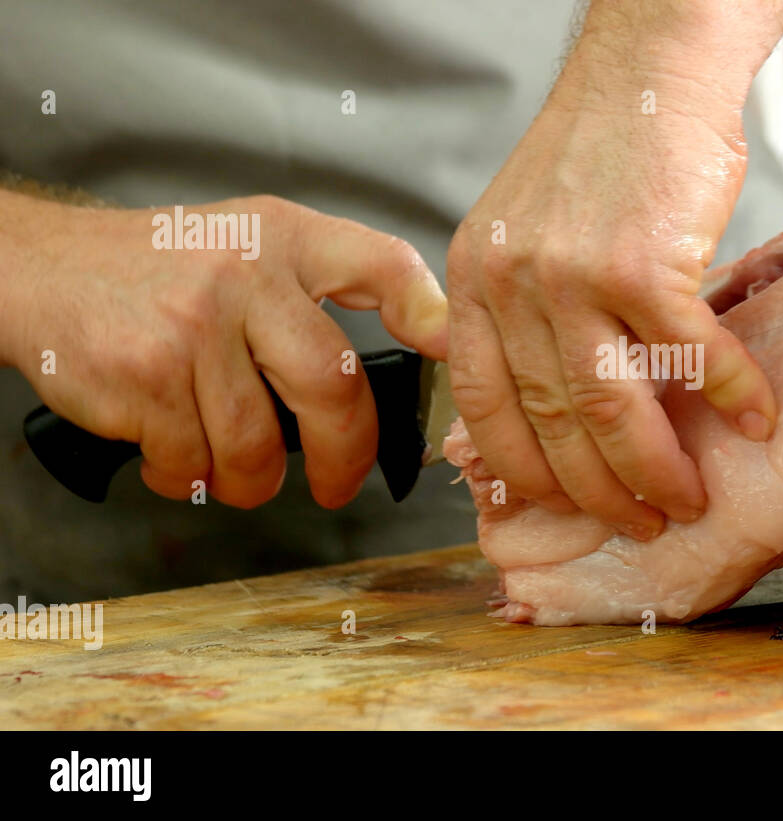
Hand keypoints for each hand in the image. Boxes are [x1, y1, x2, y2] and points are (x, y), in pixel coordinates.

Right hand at [0, 193, 447, 507]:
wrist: (43, 269)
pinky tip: (175, 453)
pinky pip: (194, 461)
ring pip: (256, 445)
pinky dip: (189, 477)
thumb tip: (421, 346)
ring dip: (249, 481)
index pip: (379, 263)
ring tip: (232, 467)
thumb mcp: (251, 245)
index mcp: (285, 240)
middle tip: (336, 484)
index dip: (426, 310)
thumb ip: (323, 285)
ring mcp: (194, 326)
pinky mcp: (146, 375)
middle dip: (343, 457)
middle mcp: (245, 275)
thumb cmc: (162, 271)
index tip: (448, 350)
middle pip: (332, 388)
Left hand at [446, 28, 780, 540]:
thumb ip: (523, 316)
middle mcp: (511, 283)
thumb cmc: (600, 156)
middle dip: (600, 490)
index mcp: (474, 281)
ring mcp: (573, 273)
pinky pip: (691, 354)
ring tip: (687, 498)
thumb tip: (556, 409)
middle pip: (552, 421)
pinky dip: (731, 394)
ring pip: (613, 408)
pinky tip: (756, 419)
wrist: (649, 73)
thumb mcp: (522, 233)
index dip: (529, 472)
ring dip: (656, 468)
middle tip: (640, 520)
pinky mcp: (644, 261)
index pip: (484, 406)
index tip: (567, 506)